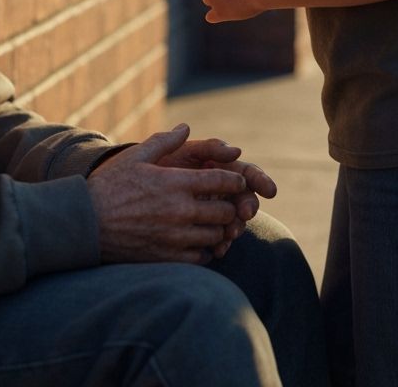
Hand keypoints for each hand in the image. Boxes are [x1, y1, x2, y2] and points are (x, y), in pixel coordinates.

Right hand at [87, 125, 248, 264]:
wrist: (86, 222)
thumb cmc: (110, 185)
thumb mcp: (135, 156)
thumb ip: (164, 141)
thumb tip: (186, 128)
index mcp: (176, 183)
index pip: (222, 182)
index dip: (235, 181)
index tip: (236, 182)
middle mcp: (180, 211)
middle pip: (225, 211)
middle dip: (231, 205)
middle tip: (228, 202)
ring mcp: (175, 237)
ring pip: (216, 236)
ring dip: (220, 228)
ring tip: (215, 222)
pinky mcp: (167, 258)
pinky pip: (201, 257)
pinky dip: (206, 249)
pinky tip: (199, 241)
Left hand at [156, 137, 276, 254]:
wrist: (127, 193)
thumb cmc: (155, 165)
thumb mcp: (179, 152)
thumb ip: (207, 147)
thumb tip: (236, 149)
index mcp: (217, 168)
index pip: (245, 173)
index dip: (260, 181)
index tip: (269, 191)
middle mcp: (218, 190)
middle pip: (243, 198)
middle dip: (249, 206)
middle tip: (246, 213)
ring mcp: (209, 211)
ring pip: (232, 221)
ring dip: (236, 226)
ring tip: (231, 232)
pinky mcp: (199, 230)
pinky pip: (215, 239)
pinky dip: (219, 244)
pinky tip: (218, 250)